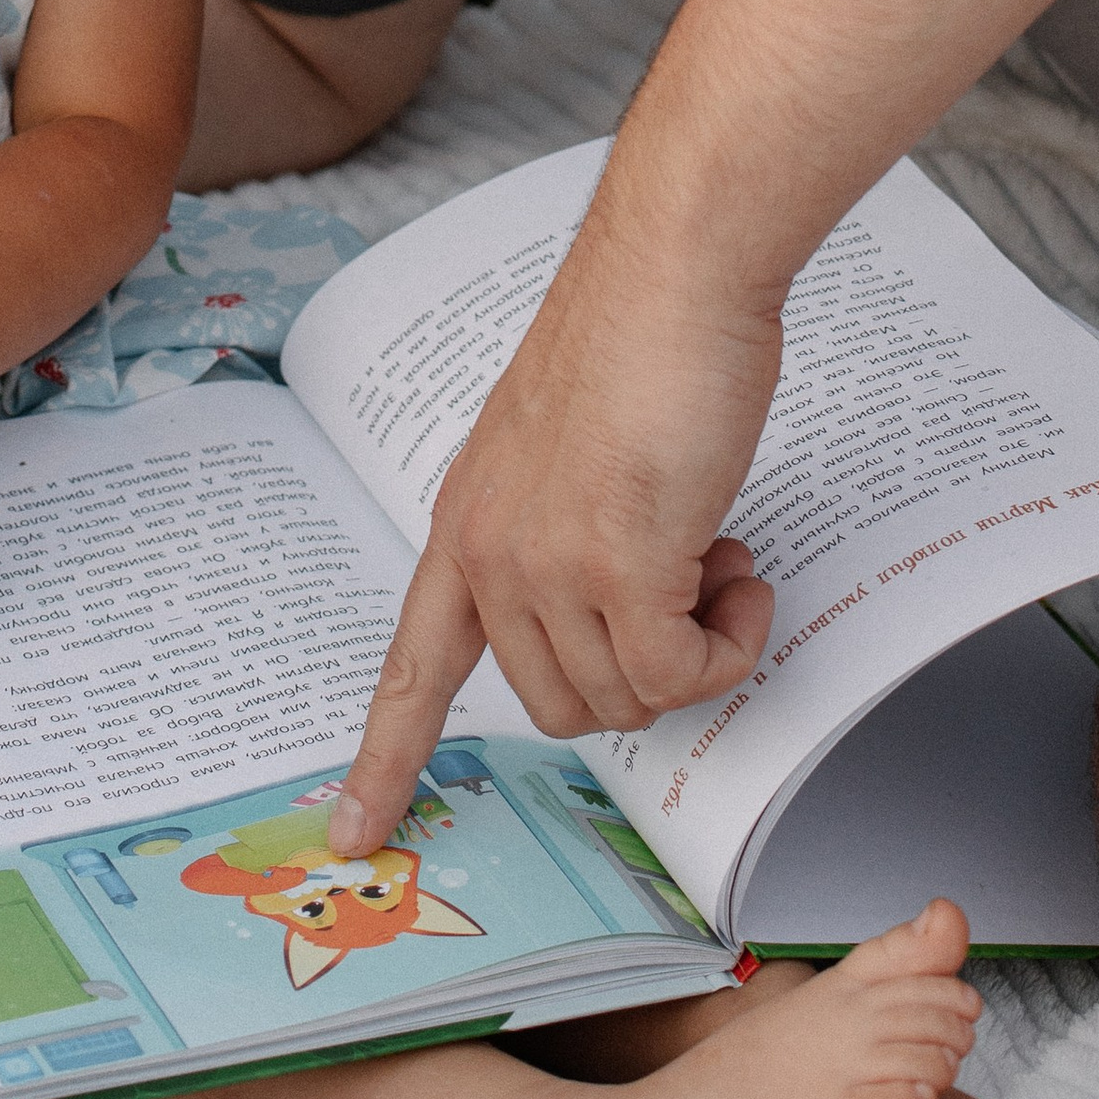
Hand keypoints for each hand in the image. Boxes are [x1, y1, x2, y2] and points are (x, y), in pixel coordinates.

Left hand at [330, 229, 782, 851]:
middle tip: (695, 582)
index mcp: (466, 520)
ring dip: (696, 650)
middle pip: (560, 703)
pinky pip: (682, 675)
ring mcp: (550, 564)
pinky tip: (744, 574)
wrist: (674, 268)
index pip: (411, 664)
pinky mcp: (622, 567)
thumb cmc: (642, 335)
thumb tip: (626, 614)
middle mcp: (492, 551)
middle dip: (642, 669)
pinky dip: (729, 645)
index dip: (386, 755)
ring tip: (721, 553)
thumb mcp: (569, 450)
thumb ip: (567, 533)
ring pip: (627, 698)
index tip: (355, 831)